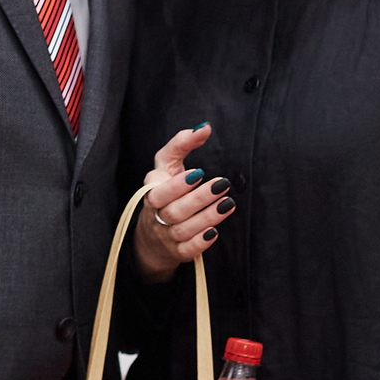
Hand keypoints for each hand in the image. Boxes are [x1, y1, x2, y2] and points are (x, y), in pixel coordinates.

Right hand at [132, 123, 235, 282]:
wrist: (152, 235)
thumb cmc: (163, 191)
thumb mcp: (166, 165)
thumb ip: (181, 144)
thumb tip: (203, 128)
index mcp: (151, 193)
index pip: (159, 192)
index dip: (177, 185)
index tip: (198, 173)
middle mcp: (156, 216)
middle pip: (174, 211)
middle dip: (199, 199)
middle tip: (222, 185)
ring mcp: (166, 236)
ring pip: (184, 230)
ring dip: (207, 218)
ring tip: (228, 204)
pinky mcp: (177, 252)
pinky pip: (187, 250)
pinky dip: (200, 242)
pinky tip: (215, 231)